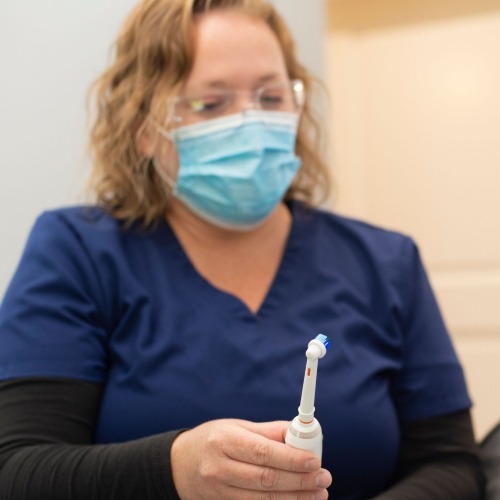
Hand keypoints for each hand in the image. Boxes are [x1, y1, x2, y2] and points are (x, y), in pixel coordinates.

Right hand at [170, 419, 331, 498]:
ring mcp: (219, 493)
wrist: (179, 465)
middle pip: (266, 480)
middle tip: (323, 479)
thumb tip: (300, 433)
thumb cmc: (213, 440)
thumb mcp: (236, 427)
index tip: (315, 461)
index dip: (292, 459)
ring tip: (318, 494)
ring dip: (295, 499)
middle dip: (300, 482)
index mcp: (225, 441)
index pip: (263, 452)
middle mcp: (219, 468)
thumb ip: (269, 432)